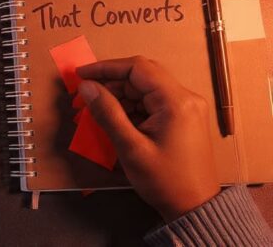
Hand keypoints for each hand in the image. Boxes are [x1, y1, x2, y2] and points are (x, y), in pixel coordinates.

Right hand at [77, 56, 218, 221]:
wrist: (195, 208)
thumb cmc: (164, 180)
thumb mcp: (131, 147)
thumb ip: (107, 113)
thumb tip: (86, 86)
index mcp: (176, 101)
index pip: (137, 67)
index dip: (106, 67)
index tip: (80, 75)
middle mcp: (185, 97)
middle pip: (142, 75)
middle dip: (110, 82)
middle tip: (85, 95)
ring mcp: (186, 107)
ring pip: (145, 88)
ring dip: (119, 96)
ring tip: (95, 111)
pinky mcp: (183, 117)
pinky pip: (152, 102)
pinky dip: (131, 107)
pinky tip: (115, 120)